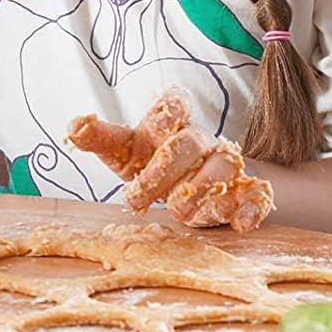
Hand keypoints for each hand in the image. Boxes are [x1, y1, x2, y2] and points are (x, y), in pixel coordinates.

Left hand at [67, 88, 274, 231]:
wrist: (190, 184)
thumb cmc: (151, 163)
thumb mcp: (122, 151)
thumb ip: (99, 138)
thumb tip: (73, 126)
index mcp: (167, 126)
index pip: (171, 107)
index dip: (166, 112)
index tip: (158, 124)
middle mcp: (198, 141)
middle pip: (190, 143)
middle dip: (167, 169)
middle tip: (139, 199)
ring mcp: (224, 164)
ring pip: (224, 166)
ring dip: (204, 190)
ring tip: (183, 213)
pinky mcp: (245, 190)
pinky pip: (257, 194)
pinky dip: (252, 208)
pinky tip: (241, 224)